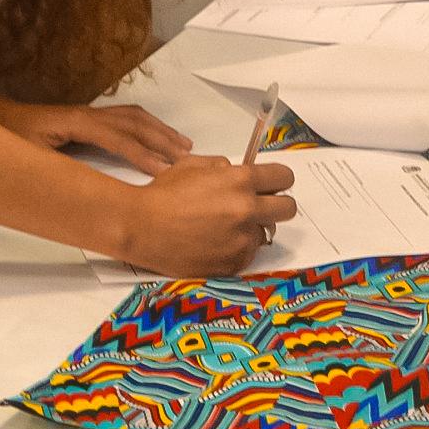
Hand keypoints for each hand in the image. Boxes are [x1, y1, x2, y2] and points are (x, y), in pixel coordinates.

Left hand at [0, 93, 193, 174]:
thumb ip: (55, 170)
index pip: (117, 138)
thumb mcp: (28, 158)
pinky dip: (148, 127)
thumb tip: (84, 190)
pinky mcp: (91, 118)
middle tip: (187, 159)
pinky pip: (127, 118)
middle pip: (133, 123)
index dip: (141, 154)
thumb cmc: (10, 138)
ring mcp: (91, 113)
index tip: (164, 170)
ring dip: (160, 131)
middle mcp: (88, 114)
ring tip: (184, 146)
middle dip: (162, 140)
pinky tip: (158, 137)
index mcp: (75, 123)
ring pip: (134, 117)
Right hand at [115, 156, 297, 278]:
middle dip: (275, 205)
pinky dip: (235, 249)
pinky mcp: (233, 264)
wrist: (141, 227)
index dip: (277, 180)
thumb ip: (222, 167)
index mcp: (240, 181)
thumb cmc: (162, 194)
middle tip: (258, 207)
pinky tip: (213, 243)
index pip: (284, 177)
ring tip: (223, 228)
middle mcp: (247, 210)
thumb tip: (237, 173)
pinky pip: (246, 254)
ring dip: (251, 229)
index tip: (271, 184)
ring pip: (264, 233)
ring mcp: (242, 240)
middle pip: (287, 209)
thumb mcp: (192, 165)